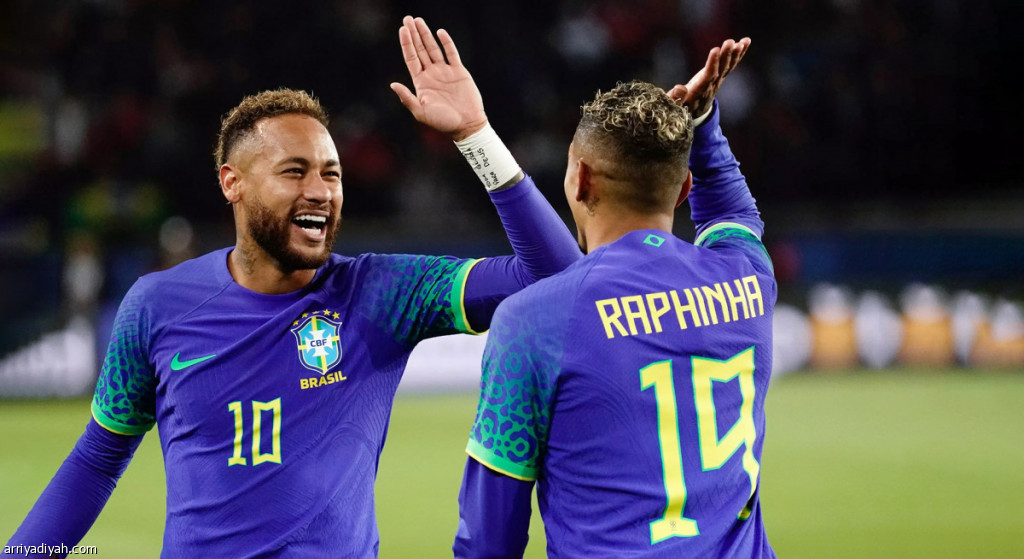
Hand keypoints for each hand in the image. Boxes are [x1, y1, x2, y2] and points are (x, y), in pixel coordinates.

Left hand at [390, 16, 487, 141]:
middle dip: (414, 34)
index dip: (406, 43)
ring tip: (419, 21)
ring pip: (434, 48)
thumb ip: (407, 98)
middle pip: (420, 50)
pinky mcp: (459, 71)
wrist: (466, 125)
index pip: (411, 58)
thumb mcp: (421, 112)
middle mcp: (431, 74)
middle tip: (408, 19)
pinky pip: (451, 53)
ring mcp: (445, 72)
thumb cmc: (443, 122)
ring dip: (426, 35)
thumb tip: (392, 85)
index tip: (402, 29)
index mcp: (421, 82)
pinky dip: (446, 42)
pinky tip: (440, 32)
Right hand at [666, 37, 750, 119]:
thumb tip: (679, 88)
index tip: (715, 50)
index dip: (712, 63)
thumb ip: (676, 97)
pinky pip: (732, 64)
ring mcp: (718, 80)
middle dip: (726, 55)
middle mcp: (712, 85)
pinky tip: (746, 41)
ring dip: (735, 54)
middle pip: (721, 69)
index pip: (708, 76)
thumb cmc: (682, 106)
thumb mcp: (676, 105)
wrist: (696, 113)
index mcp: (700, 90)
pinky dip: (740, 53)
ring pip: (728, 66)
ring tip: (741, 42)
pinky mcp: (721, 75)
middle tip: (730, 42)